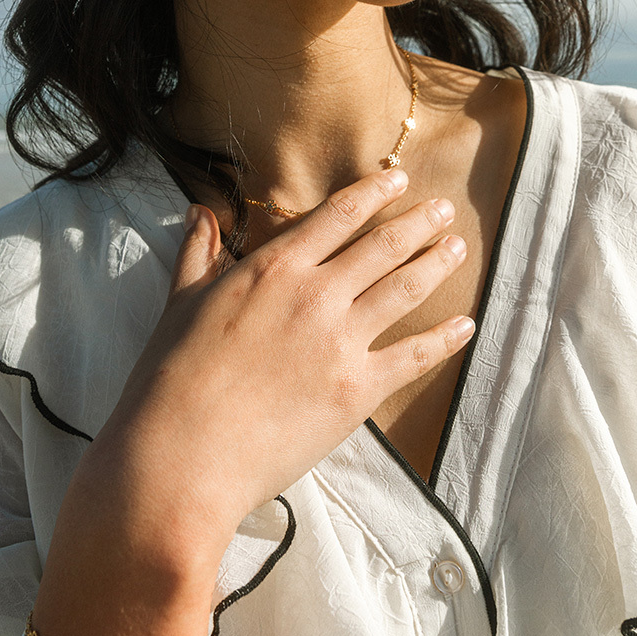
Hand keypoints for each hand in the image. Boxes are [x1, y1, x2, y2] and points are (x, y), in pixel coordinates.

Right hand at [102, 167, 471, 552]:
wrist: (183, 455)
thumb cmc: (171, 380)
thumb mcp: (180, 304)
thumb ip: (199, 254)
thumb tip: (200, 212)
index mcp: (273, 267)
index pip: (337, 215)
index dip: (373, 193)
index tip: (398, 179)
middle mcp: (316, 294)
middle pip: (382, 245)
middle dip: (419, 223)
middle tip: (442, 210)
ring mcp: (341, 341)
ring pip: (405, 288)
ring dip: (437, 263)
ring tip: (458, 248)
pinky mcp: (357, 390)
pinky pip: (414, 356)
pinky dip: (445, 339)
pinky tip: (465, 325)